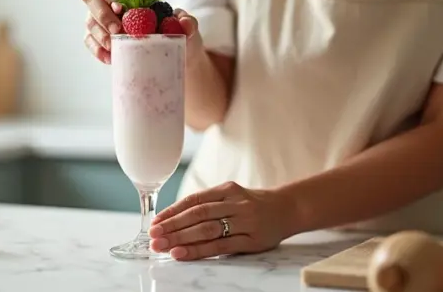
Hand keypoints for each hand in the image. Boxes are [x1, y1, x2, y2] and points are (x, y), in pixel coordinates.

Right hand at [79, 0, 201, 63]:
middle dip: (101, 9)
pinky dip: (97, 48)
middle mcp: (113, 0)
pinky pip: (88, 39)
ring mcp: (103, 18)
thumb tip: (184, 24)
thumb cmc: (177, 33)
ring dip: (100, 31)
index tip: (121, 5)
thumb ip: (187, 22)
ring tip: (115, 45)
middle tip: (117, 28)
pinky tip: (110, 57)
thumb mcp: (187, 26)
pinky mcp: (99, 37)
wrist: (175, 56)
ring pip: (89, 17)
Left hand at [148, 182, 288, 260]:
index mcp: (227, 189)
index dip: (172, 211)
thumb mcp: (232, 196)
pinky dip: (199, 250)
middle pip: (197, 215)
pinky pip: (221, 246)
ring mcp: (245, 221)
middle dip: (172, 226)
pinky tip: (183, 254)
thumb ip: (209, 205)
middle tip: (153, 236)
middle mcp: (235, 203)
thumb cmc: (254, 204)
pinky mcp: (252, 240)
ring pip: (207, 230)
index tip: (155, 222)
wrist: (289, 208)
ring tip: (163, 246)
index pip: (194, 200)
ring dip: (181, 239)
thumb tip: (174, 218)